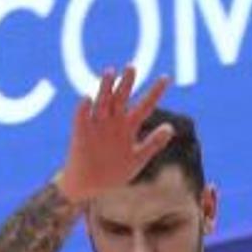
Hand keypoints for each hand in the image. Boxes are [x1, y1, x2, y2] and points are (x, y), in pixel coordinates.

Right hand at [57, 67, 173, 202]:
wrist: (89, 184)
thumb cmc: (114, 172)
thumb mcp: (137, 159)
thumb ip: (153, 144)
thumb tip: (171, 128)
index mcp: (129, 126)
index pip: (145, 105)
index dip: (155, 92)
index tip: (166, 78)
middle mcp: (113, 120)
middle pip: (122, 97)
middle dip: (126, 83)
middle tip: (132, 67)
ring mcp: (97, 124)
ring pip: (102, 101)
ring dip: (105, 87)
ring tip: (110, 72)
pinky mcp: (81, 131)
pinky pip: (82, 116)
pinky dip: (84, 107)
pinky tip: (88, 98)